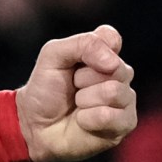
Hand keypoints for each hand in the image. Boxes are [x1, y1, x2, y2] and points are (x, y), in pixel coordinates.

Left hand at [17, 24, 136, 161]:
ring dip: (84, 99)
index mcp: (103, 53)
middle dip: (82, 78)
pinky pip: (110, 116)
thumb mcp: (52, 56)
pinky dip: (88, 119)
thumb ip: (81, 45)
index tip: (74, 61)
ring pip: (113, 92)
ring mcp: (125, 99)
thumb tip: (112, 62)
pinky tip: (83, 121)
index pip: (110, 37)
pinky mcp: (125, 123)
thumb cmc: (46, 89)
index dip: (92, 49)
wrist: (36, 124)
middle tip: (73, 87)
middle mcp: (119, 74)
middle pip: (114, 67)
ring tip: (77, 104)